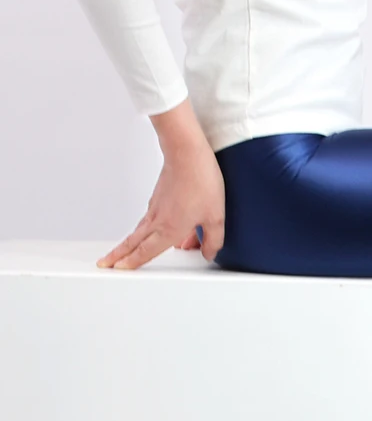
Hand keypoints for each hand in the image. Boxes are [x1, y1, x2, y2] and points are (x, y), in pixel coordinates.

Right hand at [97, 100, 224, 269]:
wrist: (186, 151)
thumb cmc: (200, 180)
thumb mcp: (216, 217)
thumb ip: (213, 239)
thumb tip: (209, 253)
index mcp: (170, 229)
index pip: (147, 252)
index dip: (133, 262)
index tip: (120, 269)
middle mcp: (158, 220)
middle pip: (134, 242)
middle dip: (119, 255)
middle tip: (105, 264)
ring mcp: (156, 207)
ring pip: (140, 231)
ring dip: (129, 243)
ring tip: (121, 253)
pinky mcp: (159, 197)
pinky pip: (150, 219)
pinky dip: (147, 230)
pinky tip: (153, 233)